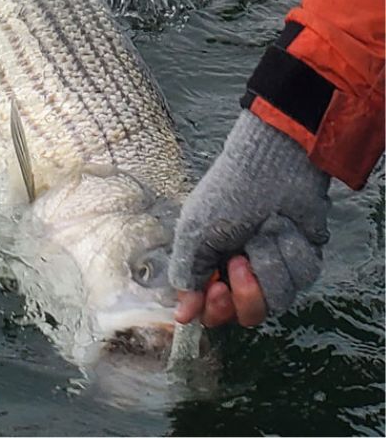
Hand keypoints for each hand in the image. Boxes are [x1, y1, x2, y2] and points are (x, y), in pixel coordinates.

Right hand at [168, 110, 330, 325]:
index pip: (214, 312)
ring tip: (264, 231)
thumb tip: (181, 317)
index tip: (217, 289)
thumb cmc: (227, 195)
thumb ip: (187, 275)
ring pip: (279, 298)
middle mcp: (244, 274)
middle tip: (240, 261)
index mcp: (212, 268)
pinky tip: (284, 227)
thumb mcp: (193, 232)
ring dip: (269, 261)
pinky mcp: (303, 258)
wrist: (270, 167)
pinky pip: (302, 276)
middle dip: (247, 292)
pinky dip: (291, 250)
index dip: (216, 310)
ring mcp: (276, 268)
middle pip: (249, 314)